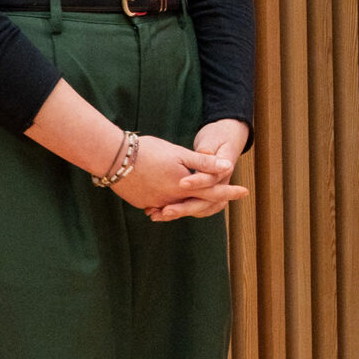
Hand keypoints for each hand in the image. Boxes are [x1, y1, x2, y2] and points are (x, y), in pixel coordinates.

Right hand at [115, 133, 248, 219]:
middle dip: (211, 201)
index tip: (245, 192)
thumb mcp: (179, 154)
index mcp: (183, 187)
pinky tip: (169, 201)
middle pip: (196, 204)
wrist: (113, 158)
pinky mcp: (141, 203)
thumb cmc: (148, 150)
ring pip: (176, 207)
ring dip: (188, 205)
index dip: (230, 192)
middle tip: (226, 200)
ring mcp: (154, 203)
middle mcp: (170, 200)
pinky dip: (167, 204)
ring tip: (198, 201)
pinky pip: (159, 206)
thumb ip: (204, 162)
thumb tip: (227, 166)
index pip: (213, 193)